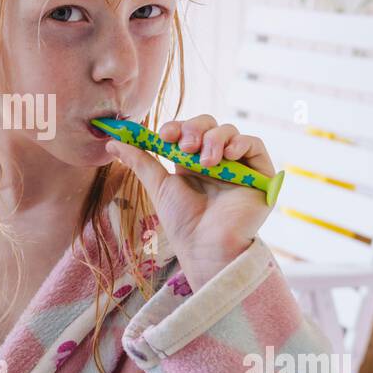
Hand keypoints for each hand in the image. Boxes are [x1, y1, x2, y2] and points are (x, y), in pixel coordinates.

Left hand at [104, 116, 274, 288]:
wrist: (205, 246)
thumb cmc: (183, 222)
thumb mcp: (158, 185)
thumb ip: (140, 160)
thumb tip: (112, 140)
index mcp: (194, 162)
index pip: (188, 130)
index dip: (177, 126)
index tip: (164, 135)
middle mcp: (218, 161)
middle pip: (209, 125)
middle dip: (194, 130)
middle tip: (184, 148)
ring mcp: (239, 165)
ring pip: (230, 132)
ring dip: (214, 139)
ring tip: (205, 162)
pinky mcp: (260, 174)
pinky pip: (255, 144)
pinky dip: (240, 143)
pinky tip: (227, 155)